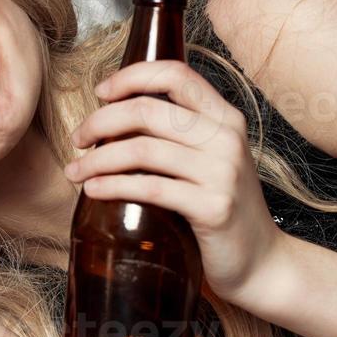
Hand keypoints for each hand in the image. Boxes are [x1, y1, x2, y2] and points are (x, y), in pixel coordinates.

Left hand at [64, 59, 292, 312]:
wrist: (261, 262)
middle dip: (100, 121)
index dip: (131, 77)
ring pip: (142, 149)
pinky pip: (150, 188)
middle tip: (78, 139)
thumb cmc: (221, 209)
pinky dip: (112, 186)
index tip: (100, 93)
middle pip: (147, 110)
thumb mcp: (211, 160)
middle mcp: (227, 138)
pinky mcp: (213, 207)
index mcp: (225, 118)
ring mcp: (223, 172)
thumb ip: (179, 135)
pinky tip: (92, 190)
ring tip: (74, 172)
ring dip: (97, 159)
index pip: (175, 74)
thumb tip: (113, 118)